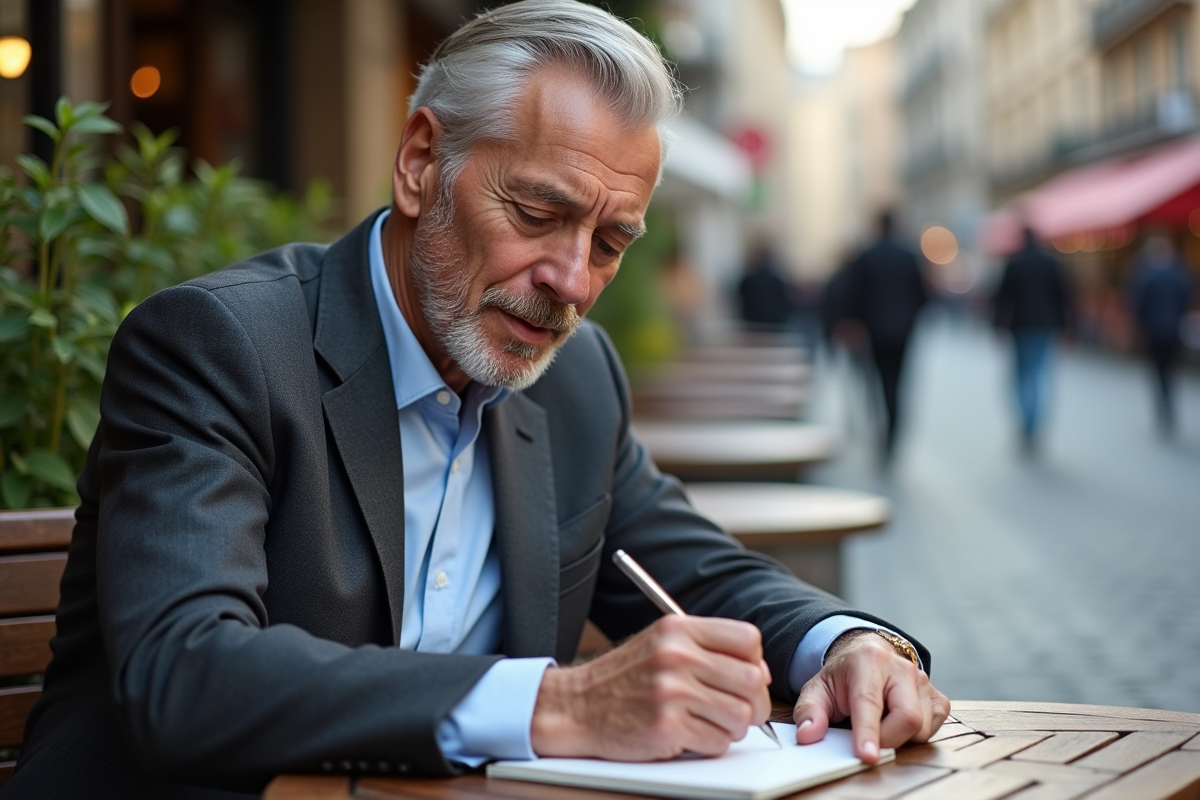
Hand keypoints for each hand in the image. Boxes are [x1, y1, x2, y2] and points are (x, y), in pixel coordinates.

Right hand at [530, 615, 771, 760]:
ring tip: (710, 723)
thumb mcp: (660, 643)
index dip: (755, 663)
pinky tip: (690, 736)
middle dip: (754, 703)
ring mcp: (671, 692)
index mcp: (678, 630)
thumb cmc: (623, 678)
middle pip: (752, 680)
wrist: (577, 707)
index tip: (747, 677)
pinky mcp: (666, 727)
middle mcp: (676, 656)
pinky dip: (711, 744)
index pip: (747, 639)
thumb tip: (759, 671)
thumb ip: (704, 648)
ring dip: (732, 727)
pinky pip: (718, 742)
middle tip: (741, 711)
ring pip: (740, 715)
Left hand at [793, 630, 949, 763]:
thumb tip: (807, 735)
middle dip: (887, 740)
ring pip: (922, 728)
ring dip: (900, 738)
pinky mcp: (938, 698)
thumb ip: (808, 712)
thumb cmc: (843, 677)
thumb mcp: (817, 689)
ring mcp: (924, 681)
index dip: (868, 731)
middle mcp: (901, 667)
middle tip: (867, 741)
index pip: (869, 701)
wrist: (868, 658)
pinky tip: (897, 723)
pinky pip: (934, 729)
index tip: (867, 756)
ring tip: (880, 723)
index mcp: (868, 660)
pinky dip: (915, 736)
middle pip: (907, 717)